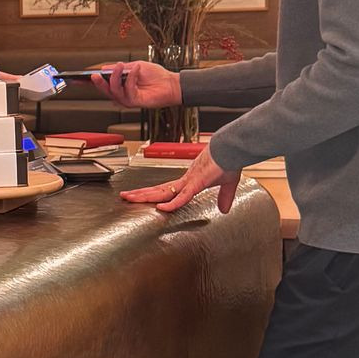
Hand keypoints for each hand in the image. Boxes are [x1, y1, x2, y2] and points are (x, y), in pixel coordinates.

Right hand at [91, 60, 181, 109]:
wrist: (171, 83)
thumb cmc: (156, 76)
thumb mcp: (135, 66)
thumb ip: (120, 68)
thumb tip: (106, 68)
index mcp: (120, 86)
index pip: (102, 84)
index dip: (87, 82)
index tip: (76, 79)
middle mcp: (122, 94)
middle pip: (105, 90)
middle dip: (98, 83)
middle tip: (94, 75)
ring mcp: (128, 100)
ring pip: (115, 91)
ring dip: (116, 77)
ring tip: (121, 66)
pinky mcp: (136, 102)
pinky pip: (128, 90)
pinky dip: (131, 78)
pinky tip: (137, 69)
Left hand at [121, 150, 239, 215]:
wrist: (233, 147)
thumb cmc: (229, 160)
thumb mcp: (228, 184)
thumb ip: (224, 197)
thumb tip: (224, 209)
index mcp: (190, 181)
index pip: (167, 190)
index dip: (153, 194)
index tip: (141, 197)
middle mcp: (185, 180)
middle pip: (159, 190)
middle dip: (141, 194)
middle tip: (125, 196)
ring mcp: (190, 181)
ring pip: (164, 192)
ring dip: (146, 196)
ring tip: (129, 198)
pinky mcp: (198, 182)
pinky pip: (183, 196)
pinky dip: (172, 203)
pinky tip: (161, 208)